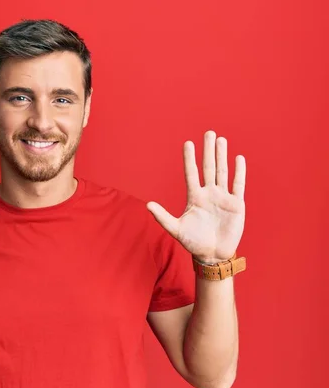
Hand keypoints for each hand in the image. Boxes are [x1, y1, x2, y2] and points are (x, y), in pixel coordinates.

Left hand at [146, 130, 245, 263]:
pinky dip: (239, 172)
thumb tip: (148, 205)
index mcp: (194, 197)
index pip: (191, 173)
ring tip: (221, 140)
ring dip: (222, 156)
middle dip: (208, 150)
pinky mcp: (236, 204)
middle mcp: (208, 193)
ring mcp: (223, 197)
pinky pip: (238, 184)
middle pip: (208, 167)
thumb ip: (162, 217)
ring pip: (222, 172)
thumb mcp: (175, 229)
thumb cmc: (193, 242)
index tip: (188, 143)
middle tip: (209, 133)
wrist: (212, 254)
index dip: (189, 158)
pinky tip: (238, 158)